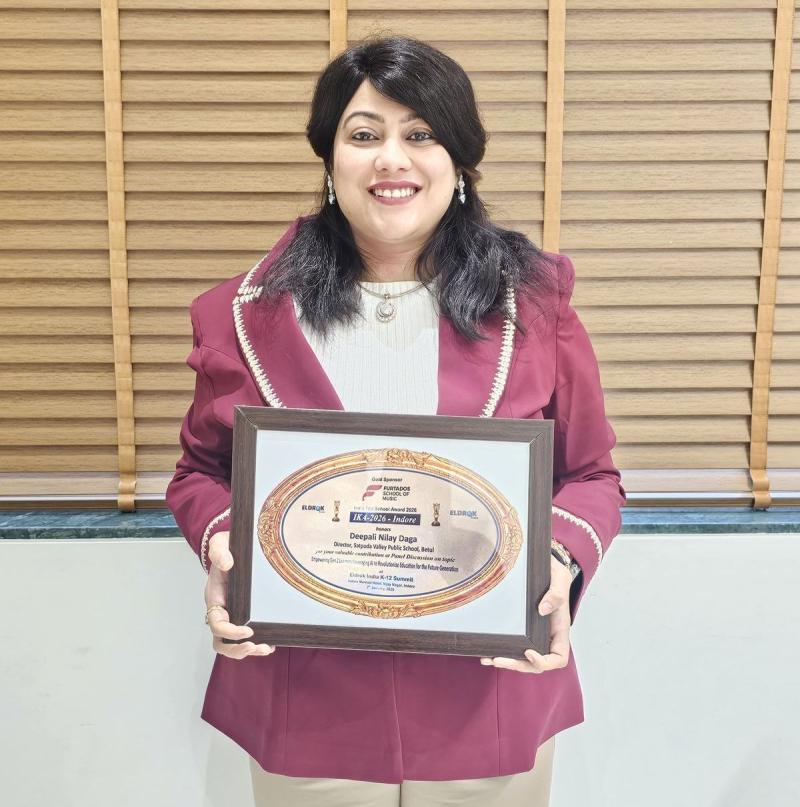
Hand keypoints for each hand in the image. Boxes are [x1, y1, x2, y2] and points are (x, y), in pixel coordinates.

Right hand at [205, 530, 274, 659]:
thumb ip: (219, 551)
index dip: (230, 632)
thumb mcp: (220, 544)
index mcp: (215, 598)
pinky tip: (272, 642)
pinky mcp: (246, 614)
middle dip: (237, 649)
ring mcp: (234, 614)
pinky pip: (247, 635)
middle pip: (221, 642)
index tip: (247, 630)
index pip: (217, 624)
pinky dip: (258, 641)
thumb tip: (226, 563)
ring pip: (234, 643)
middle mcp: (223, 610)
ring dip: (248, 650)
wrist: (236, 547)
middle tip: (255, 646)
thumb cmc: (226, 548)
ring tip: (266, 648)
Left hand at [479, 556, 571, 672]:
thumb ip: (556, 593)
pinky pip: (513, 645)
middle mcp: (547, 636)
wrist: (543, 565)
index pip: (558, 658)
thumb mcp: (560, 578)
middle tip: (498, 659)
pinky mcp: (521, 628)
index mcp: (559, 629)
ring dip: (506, 662)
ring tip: (488, 659)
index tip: (528, 652)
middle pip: (536, 664)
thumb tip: (543, 609)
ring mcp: (533, 634)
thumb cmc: (555, 574)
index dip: (544, 662)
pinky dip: (501, 651)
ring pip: (522, 658)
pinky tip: (487, 652)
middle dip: (518, 664)